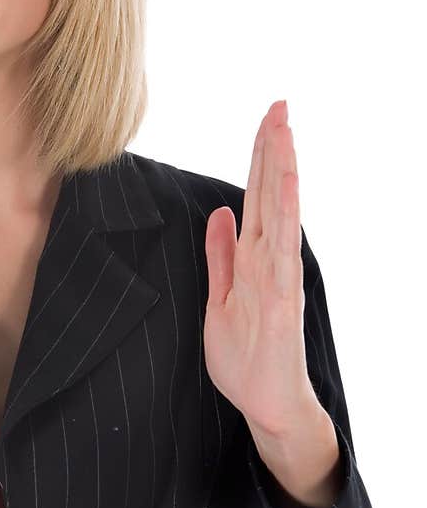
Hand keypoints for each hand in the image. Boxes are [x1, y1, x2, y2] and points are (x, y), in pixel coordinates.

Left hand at [203, 99, 318, 435]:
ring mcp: (278, 275)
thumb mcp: (220, 297)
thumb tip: (220, 214)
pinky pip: (284, 246)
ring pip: (280, 211)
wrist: (267, 403)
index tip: (265, 119)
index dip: (259, 157)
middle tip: (279, 104)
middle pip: (271, 193)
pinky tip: (287, 184)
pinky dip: (286, 213)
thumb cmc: (246, 357)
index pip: (258, 196)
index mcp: (254, 257)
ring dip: (282, 169)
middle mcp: (271, 259)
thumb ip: (222, 257)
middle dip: (273, 148)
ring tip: (284, 128)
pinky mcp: (280, 296)